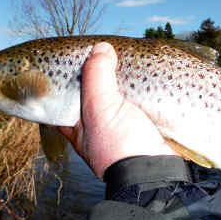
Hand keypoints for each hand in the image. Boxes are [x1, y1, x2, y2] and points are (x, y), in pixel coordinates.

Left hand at [58, 42, 177, 178]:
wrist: (157, 171)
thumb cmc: (119, 145)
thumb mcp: (99, 107)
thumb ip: (96, 76)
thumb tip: (100, 48)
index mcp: (77, 124)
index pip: (63, 96)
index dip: (64, 77)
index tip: (72, 58)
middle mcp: (97, 124)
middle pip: (93, 91)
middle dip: (98, 74)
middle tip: (102, 52)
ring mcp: (121, 123)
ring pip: (117, 93)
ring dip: (121, 78)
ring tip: (122, 55)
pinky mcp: (142, 122)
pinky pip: (138, 99)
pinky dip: (139, 86)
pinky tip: (142, 71)